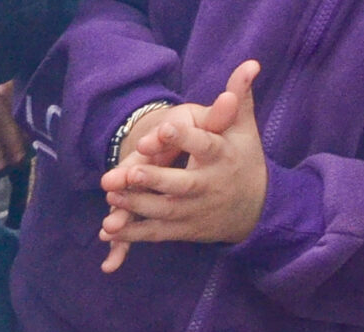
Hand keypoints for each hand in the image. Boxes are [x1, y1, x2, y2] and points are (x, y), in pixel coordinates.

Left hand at [99, 60, 264, 272]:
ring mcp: (194, 210)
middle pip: (181, 184)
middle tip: (131, 172)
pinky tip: (108, 230)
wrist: (255, 208)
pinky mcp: (182, 229)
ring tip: (111, 194)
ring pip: (163, 210)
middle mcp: (208, 185)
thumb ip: (238, 97)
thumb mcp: (243, 128)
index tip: (164, 127)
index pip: (204, 145)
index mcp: (222, 156)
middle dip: (155, 179)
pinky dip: (132, 235)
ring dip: (136, 204)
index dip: (184, 137)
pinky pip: (155, 233)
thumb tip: (249, 63)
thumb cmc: (242, 159)